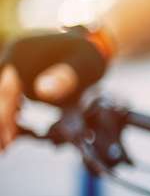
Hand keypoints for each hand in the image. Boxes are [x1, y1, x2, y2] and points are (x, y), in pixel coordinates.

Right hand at [0, 28, 110, 151]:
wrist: (93, 45)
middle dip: (1, 122)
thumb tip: (42, 92)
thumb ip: (65, 79)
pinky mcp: (19, 73)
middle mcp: (11, 58)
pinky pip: (10, 95)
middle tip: (4, 150)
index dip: (4, 117)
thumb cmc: (91, 57)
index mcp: (21, 54)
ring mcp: (13, 65)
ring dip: (5, 119)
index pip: (6, 91)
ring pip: (3, 95)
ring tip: (7, 147)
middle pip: (0, 94)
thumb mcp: (84, 66)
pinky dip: (11, 112)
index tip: (7, 142)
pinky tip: (17, 131)